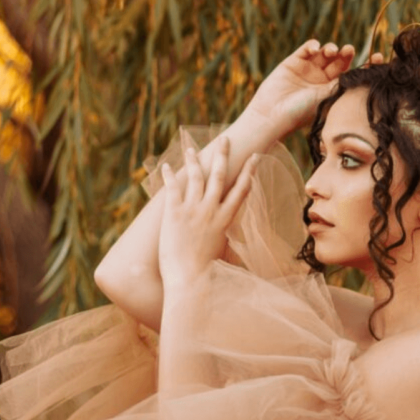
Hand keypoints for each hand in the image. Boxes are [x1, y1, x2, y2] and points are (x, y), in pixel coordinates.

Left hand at [158, 137, 257, 287]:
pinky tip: (165, 166)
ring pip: (195, 177)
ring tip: (190, 148)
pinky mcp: (174, 214)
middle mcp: (211, 211)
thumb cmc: (207, 272)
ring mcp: (193, 211)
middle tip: (224, 139)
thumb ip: (224, 238)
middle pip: (219, 175)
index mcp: (226, 219)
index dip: (249, 171)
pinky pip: (172, 188)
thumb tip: (228, 239)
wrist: (190, 280)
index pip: (242, 189)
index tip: (254, 157)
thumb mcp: (221, 251)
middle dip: (223, 155)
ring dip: (193, 160)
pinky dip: (169, 176)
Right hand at [246, 40, 355, 134]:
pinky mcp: (292, 62)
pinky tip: (315, 49)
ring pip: (323, 53)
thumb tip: (362, 72)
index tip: (368, 59)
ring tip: (331, 52)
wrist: (272, 114)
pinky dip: (313, 46)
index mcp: (330, 90)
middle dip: (344, 54)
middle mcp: (320, 79)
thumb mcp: (327, 98)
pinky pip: (306, 49)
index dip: (356, 64)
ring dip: (330, 48)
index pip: (347, 72)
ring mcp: (306, 70)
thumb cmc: (301, 112)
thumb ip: (342, 83)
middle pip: (337, 61)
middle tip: (348, 50)